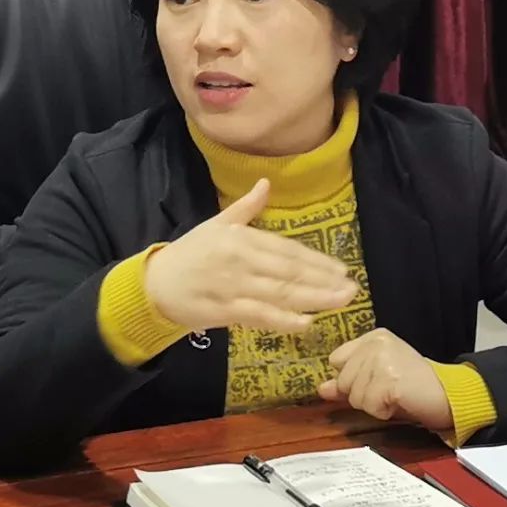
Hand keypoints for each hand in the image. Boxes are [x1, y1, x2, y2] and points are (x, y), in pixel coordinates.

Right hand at [144, 178, 357, 333]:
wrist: (154, 283)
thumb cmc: (189, 253)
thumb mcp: (216, 224)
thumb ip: (245, 208)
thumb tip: (266, 183)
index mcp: (241, 237)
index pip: (286, 250)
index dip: (316, 260)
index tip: (341, 270)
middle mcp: (240, 259)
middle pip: (289, 272)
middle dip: (323, 281)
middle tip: (351, 288)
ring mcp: (233, 285)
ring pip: (279, 293)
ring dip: (313, 299)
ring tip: (339, 302)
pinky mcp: (224, 310)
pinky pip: (259, 315)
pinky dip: (282, 320)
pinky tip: (305, 323)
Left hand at [318, 329, 453, 430]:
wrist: (446, 393)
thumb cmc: (411, 385)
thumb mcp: (376, 377)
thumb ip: (347, 380)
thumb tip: (321, 389)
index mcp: (373, 337)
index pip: (336, 359)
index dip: (350, 377)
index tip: (374, 379)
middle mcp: (376, 343)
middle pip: (343, 380)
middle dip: (362, 393)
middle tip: (387, 389)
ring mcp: (383, 360)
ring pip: (354, 396)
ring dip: (373, 404)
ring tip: (394, 395)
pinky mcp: (390, 379)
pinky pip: (369, 405)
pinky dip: (383, 410)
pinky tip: (398, 400)